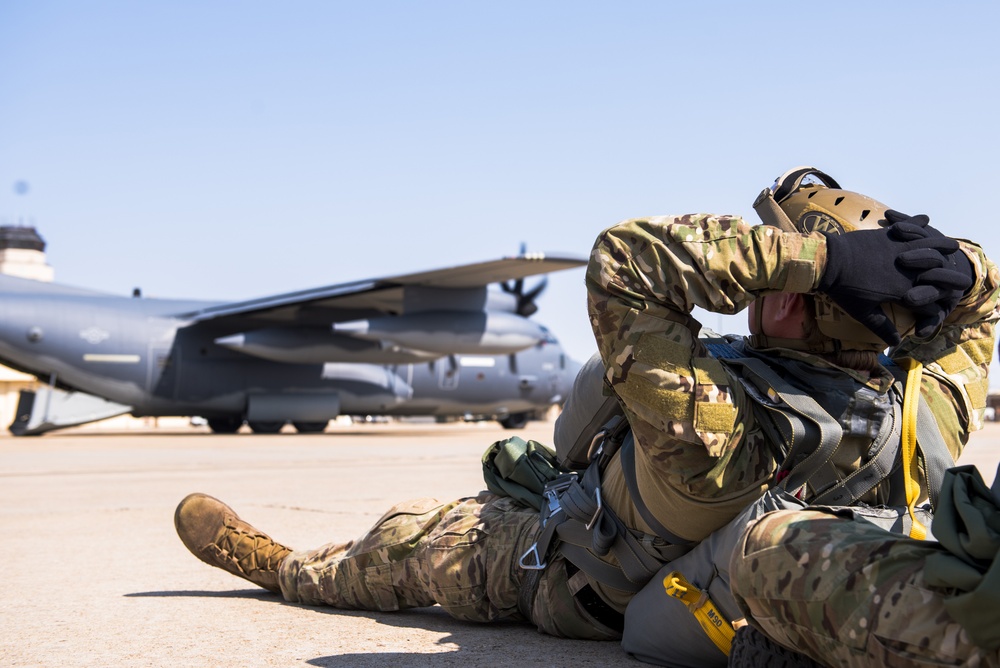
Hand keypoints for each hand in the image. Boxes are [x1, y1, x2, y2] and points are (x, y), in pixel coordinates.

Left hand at [818, 214, 972, 344]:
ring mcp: (899, 250)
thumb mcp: (862, 312)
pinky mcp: (889, 235)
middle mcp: (907, 270)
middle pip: (938, 271)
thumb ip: (881, 326)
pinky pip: (909, 228)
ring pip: (929, 246)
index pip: (930, 299)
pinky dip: (917, 224)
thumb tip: (895, 342)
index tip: (946, 303)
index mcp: (902, 290)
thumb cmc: (843, 289)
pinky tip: (926, 220)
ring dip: (941, 245)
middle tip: (961, 275)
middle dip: (951, 275)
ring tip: (952, 245)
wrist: (828, 262)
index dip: (939, 302)